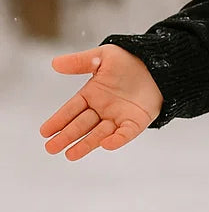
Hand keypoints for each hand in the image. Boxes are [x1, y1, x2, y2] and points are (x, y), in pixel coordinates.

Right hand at [40, 44, 163, 159]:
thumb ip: (80, 62)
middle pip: (82, 124)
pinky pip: (125, 133)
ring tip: (69, 154)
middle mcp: (103, 108)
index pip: (72, 109)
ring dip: (86, 144)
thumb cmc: (130, 60)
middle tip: (51, 147)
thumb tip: (55, 63)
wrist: (159, 63)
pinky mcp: (136, 122)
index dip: (59, 120)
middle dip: (67, 136)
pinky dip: (116, 140)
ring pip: (99, 133)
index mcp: (93, 94)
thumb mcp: (103, 56)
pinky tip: (106, 144)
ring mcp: (119, 117)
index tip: (45, 131)